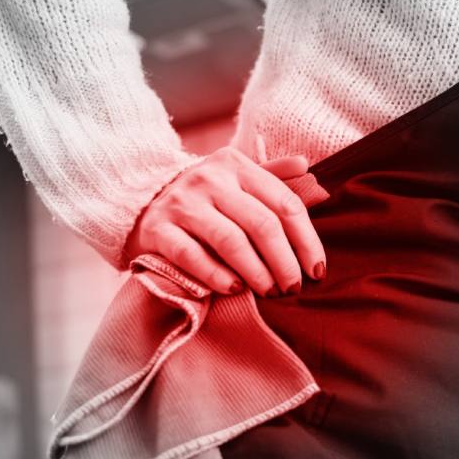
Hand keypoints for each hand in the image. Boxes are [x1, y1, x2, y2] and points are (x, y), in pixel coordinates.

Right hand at [122, 147, 324, 296]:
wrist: (141, 201)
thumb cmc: (207, 199)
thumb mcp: (237, 179)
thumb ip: (274, 176)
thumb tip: (309, 168)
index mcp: (237, 166)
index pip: (285, 203)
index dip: (307, 241)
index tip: (317, 271)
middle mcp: (209, 179)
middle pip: (261, 224)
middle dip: (284, 262)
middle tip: (293, 288)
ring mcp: (182, 203)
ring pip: (230, 241)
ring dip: (256, 272)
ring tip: (269, 292)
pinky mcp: (158, 229)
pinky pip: (192, 256)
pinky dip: (217, 276)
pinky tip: (234, 290)